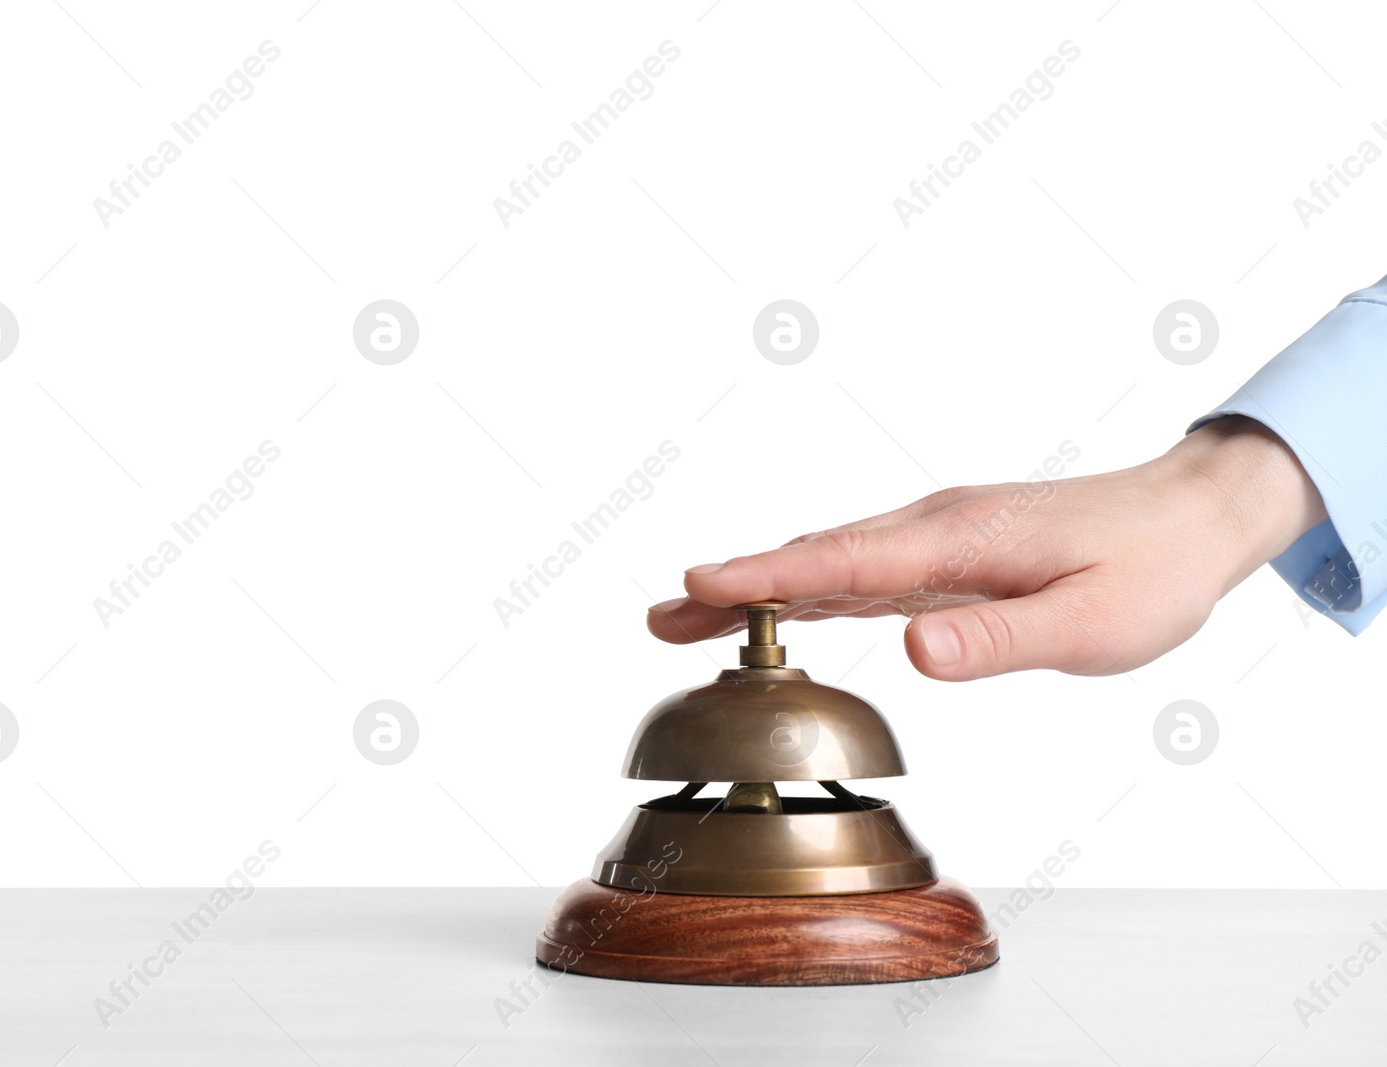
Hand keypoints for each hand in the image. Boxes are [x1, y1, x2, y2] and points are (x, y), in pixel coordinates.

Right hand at [648, 417, 1325, 680]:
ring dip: (756, 587)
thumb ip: (999, 639)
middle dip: (733, 585)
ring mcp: (936, 535)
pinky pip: (858, 568)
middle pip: (814, 556)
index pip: (842, 563)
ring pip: (828, 559)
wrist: (1188, 517)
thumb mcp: (1091, 623)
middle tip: (658, 617)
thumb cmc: (1148, 571)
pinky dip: (803, 586)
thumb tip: (913, 653)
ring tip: (684, 615)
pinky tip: (776, 607)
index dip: (765, 577)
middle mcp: (934, 527)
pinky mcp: (945, 550)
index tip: (696, 585)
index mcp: (960, 541)